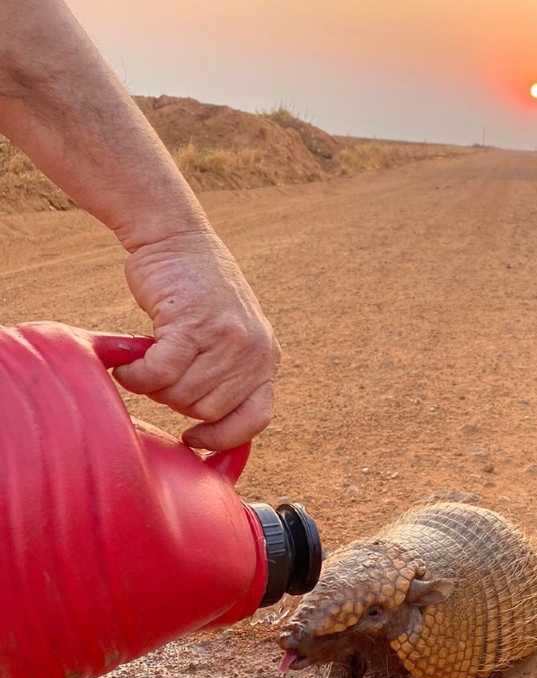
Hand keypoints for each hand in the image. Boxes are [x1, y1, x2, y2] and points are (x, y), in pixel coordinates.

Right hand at [111, 229, 280, 450]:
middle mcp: (253, 351)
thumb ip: (228, 373)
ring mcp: (226, 338)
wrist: (177, 237)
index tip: (193, 438)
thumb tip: (207, 424)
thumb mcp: (229, 335)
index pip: (256, 418)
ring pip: (182, 395)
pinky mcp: (192, 325)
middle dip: (176, 402)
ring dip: (153, 388)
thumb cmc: (194, 292)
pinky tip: (127, 365)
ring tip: (144, 365)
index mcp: (266, 359)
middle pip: (209, 411)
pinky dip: (138, 376)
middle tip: (160, 377)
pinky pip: (160, 373)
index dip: (224, 437)